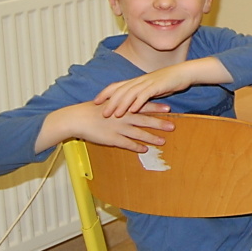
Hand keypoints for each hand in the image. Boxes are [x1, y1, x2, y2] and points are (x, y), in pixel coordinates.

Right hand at [53, 101, 173, 152]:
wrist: (78, 118)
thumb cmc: (94, 109)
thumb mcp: (109, 101)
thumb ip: (122, 102)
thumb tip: (134, 102)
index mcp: (123, 106)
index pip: (143, 105)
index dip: (156, 107)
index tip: (169, 108)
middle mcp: (123, 117)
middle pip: (145, 120)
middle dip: (160, 123)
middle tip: (173, 126)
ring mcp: (118, 128)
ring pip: (138, 133)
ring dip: (152, 138)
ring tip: (163, 142)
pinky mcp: (111, 139)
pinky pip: (126, 144)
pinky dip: (136, 147)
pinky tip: (145, 150)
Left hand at [94, 64, 191, 116]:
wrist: (183, 73)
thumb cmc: (168, 81)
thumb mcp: (151, 88)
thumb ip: (141, 95)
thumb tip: (131, 105)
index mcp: (136, 81)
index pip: (116, 85)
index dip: (105, 93)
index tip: (95, 102)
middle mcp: (139, 81)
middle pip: (121, 90)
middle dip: (110, 102)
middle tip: (102, 113)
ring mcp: (148, 83)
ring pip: (131, 93)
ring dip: (122, 104)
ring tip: (115, 114)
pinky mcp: (157, 86)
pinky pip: (145, 94)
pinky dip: (138, 102)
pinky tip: (133, 110)